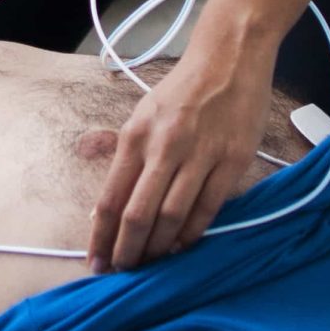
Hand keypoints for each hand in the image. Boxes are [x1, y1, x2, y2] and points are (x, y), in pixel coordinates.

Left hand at [87, 31, 276, 272]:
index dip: (101, 237)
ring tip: (151, 265)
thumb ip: (124, 159)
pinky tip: (183, 246)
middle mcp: (165, 146)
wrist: (229, 58)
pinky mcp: (233, 160)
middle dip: (127, 251)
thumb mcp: (142, 116)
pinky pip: (209, 208)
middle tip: (123, 273)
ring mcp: (201, 154)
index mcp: (136, 136)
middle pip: (139, 214)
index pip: (110, 199)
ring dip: (159, 248)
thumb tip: (105, 210)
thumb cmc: (182, 90)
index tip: (96, 263)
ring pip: (173, 217)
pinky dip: (193, 233)